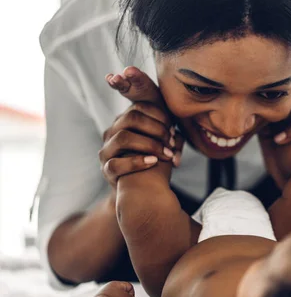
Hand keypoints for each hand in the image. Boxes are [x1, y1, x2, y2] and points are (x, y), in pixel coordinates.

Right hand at [99, 67, 183, 187]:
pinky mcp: (107, 169)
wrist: (142, 190)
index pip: (140, 105)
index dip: (160, 115)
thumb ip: (170, 131)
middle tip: (171, 142)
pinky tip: (153, 162)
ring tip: (166, 154)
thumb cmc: (155, 160)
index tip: (173, 128)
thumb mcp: (163, 141)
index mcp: (126, 120)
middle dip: (156, 129)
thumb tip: (176, 129)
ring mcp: (107, 150)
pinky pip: (117, 163)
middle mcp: (113, 131)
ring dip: (149, 144)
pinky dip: (137, 162)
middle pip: (131, 118)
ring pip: (123, 137)